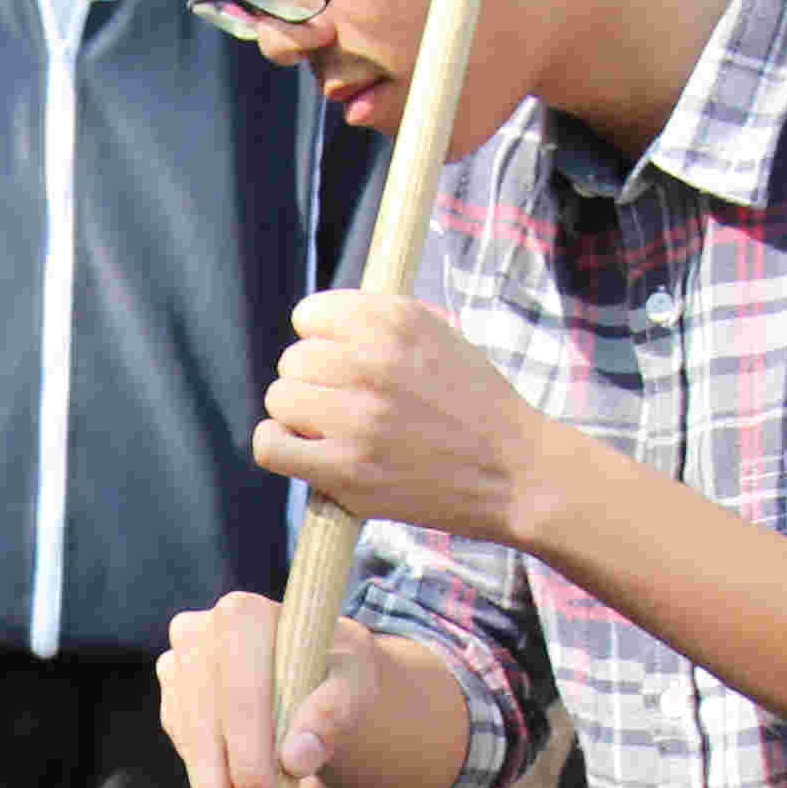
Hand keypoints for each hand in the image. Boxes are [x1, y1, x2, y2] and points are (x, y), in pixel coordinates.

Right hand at [157, 590, 371, 787]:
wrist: (322, 673)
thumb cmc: (341, 675)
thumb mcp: (354, 686)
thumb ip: (333, 715)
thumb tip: (298, 759)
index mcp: (243, 616)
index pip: (240, 693)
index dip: (248, 757)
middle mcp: (199, 634)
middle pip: (205, 726)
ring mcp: (179, 666)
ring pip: (190, 745)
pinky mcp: (173, 698)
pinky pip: (186, 752)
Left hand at [251, 289, 569, 549]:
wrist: (516, 472)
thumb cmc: (478, 406)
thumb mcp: (441, 336)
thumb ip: (381, 323)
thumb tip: (319, 323)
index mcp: (394, 322)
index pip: (310, 315)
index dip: (322, 342)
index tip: (343, 365)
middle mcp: (370, 362)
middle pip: (292, 360)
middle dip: (314, 383)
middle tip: (347, 406)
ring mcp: (355, 417)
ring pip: (279, 399)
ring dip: (299, 417)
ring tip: (334, 432)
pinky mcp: (346, 469)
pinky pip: (270, 445)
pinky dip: (280, 447)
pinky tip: (306, 452)